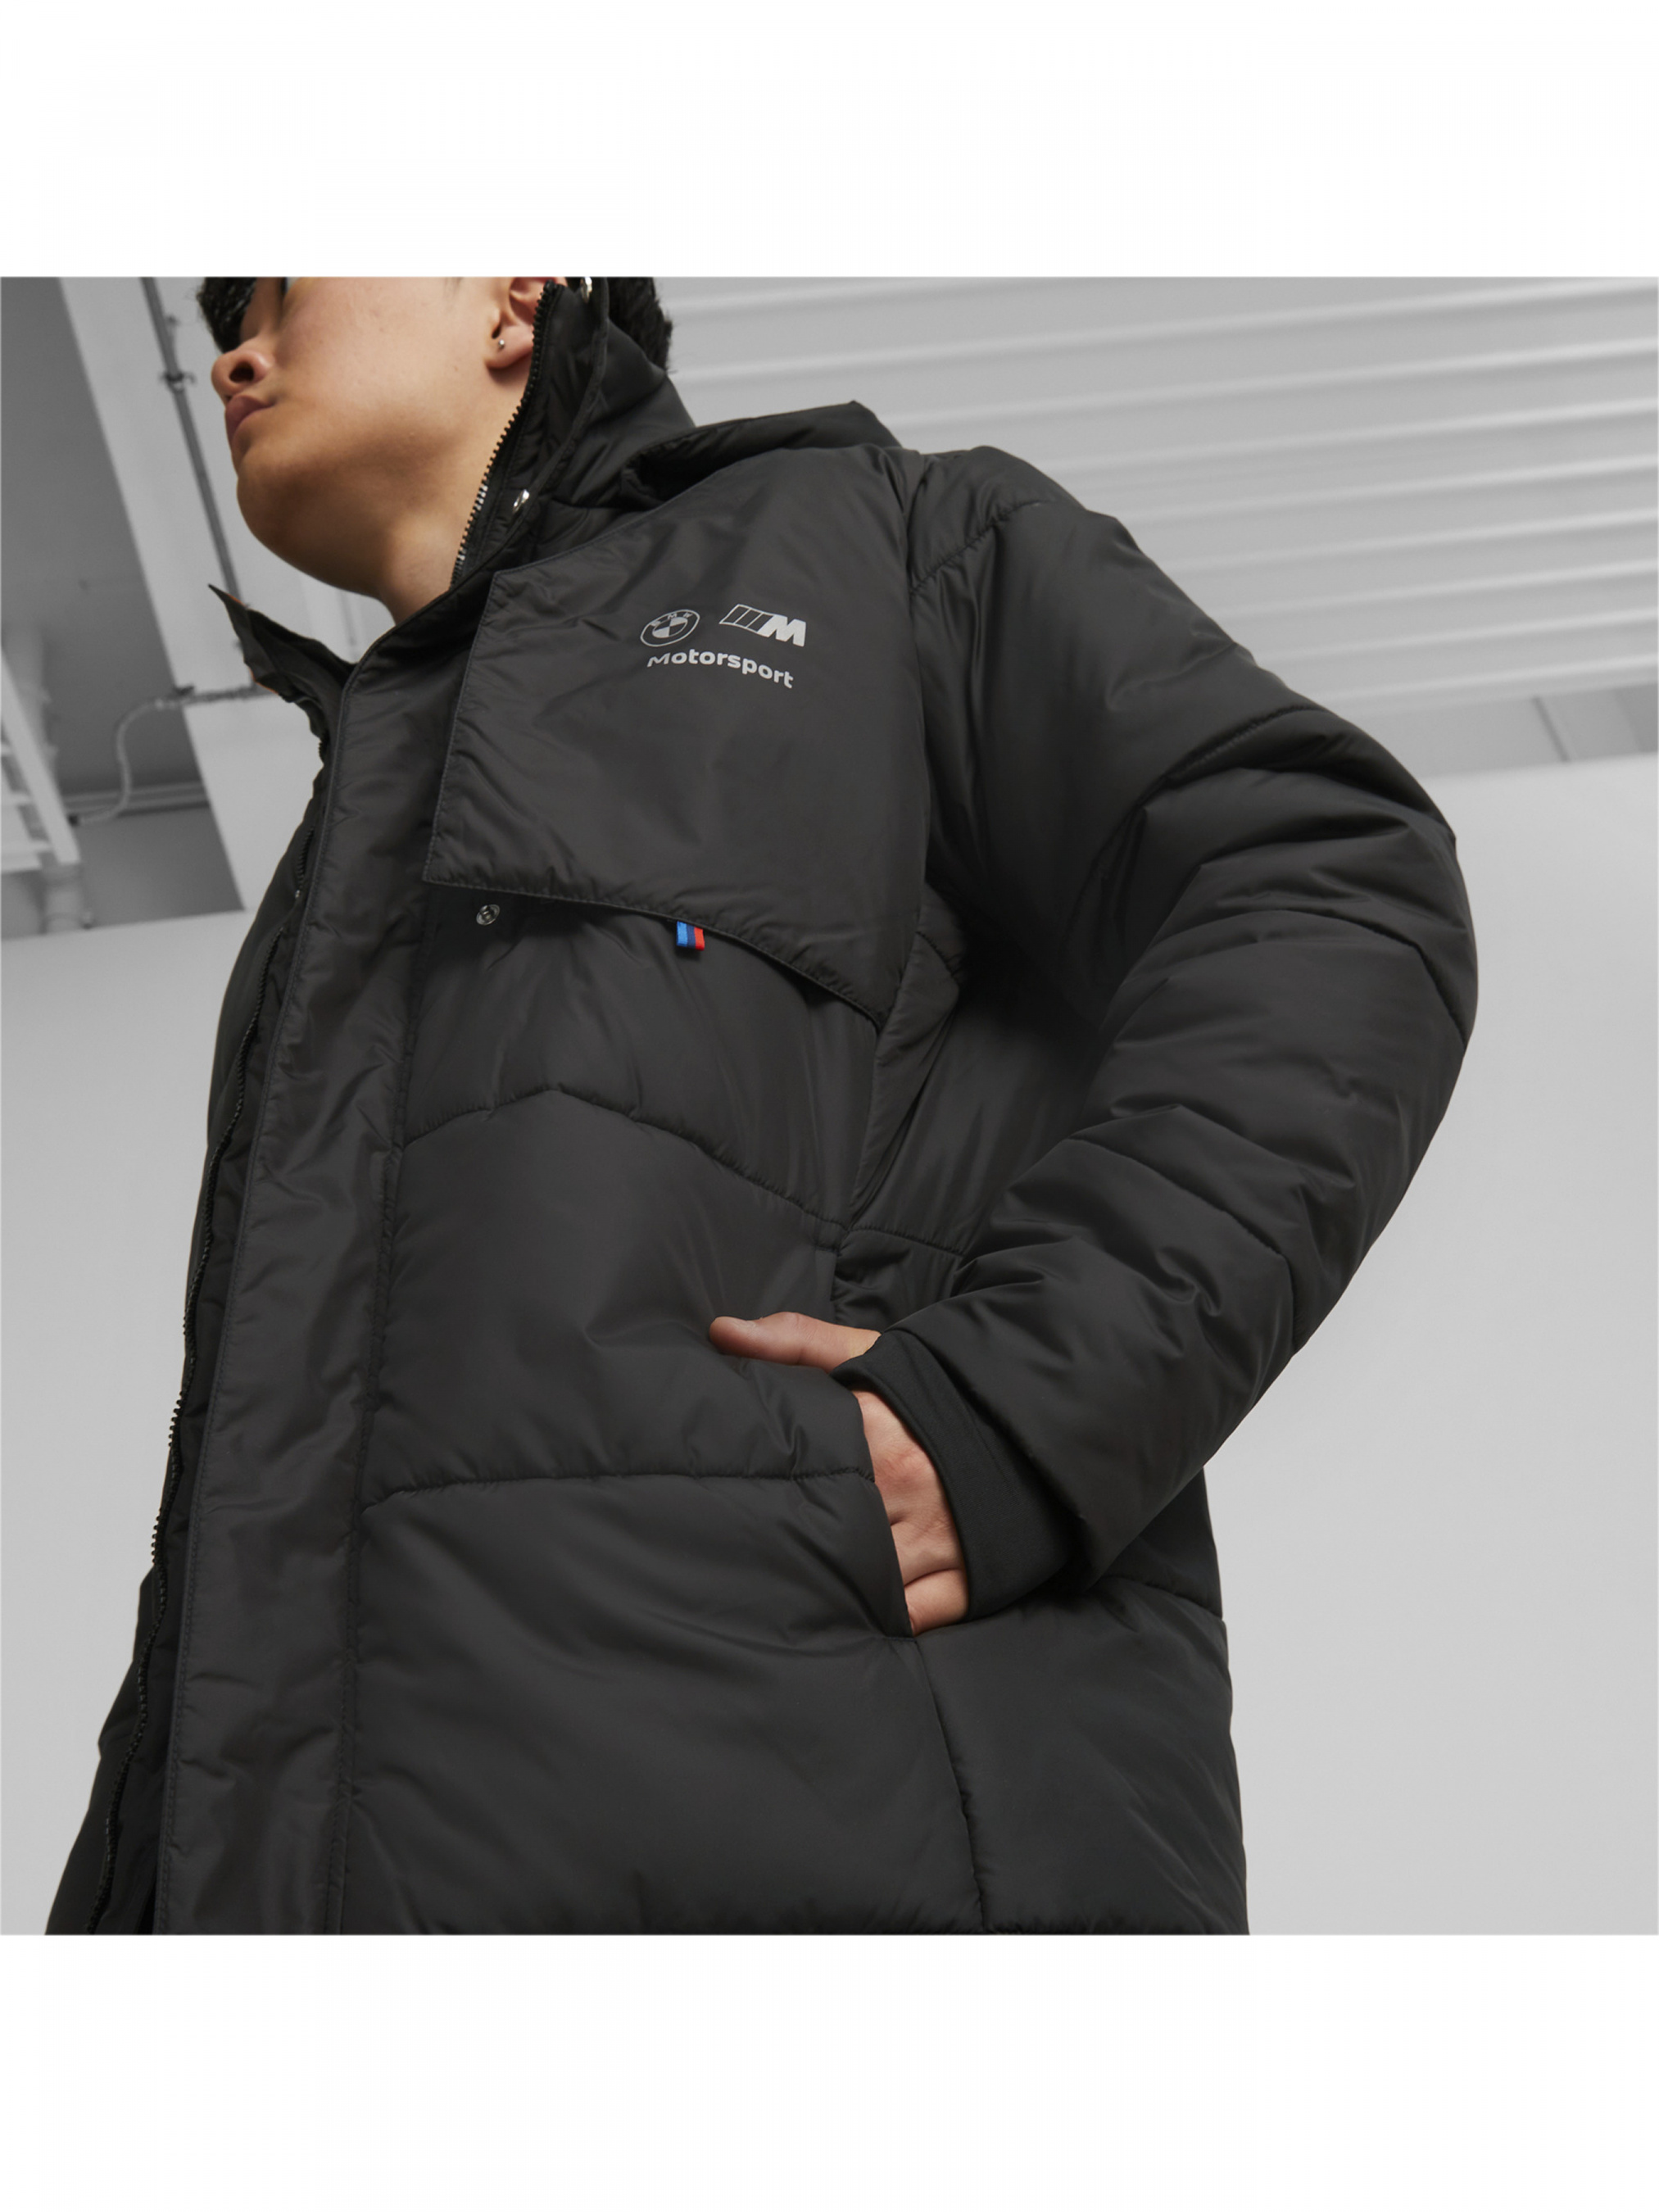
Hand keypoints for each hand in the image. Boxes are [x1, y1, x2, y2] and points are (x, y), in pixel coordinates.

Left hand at [708, 1311, 969, 1633]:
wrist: (1033, 1420)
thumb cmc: (942, 1386)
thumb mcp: (871, 1352)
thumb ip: (795, 1341)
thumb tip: (720, 1332)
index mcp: (878, 1429)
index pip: (803, 1467)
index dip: (766, 1485)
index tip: (732, 1496)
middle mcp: (908, 1486)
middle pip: (828, 1532)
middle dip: (790, 1543)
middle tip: (745, 1554)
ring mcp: (940, 1538)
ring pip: (864, 1582)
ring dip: (830, 1587)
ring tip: (790, 1588)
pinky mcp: (970, 1578)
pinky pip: (910, 1617)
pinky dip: (878, 1619)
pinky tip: (847, 1615)